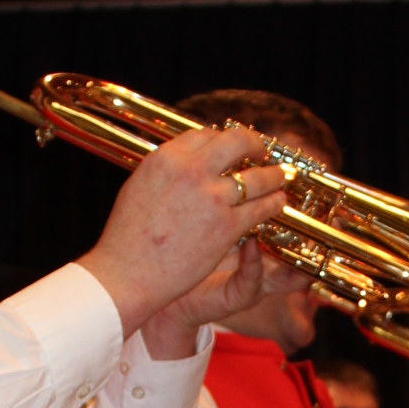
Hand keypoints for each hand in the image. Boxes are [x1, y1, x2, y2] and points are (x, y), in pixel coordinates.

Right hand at [78, 127, 286, 340]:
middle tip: (262, 152)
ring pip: (257, 176)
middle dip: (255, 144)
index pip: (204, 134)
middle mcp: (192, 171)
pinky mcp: (226, 226)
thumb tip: (183, 162)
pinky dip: (273, 203)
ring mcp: (212, 197)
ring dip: (274, 175)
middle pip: (237, 142)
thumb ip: (166, 170)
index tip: (231, 148)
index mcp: (167, 157)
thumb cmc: (127, 237)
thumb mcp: (139, 186)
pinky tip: (278, 203)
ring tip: (281, 177)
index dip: (222, 140)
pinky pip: (260, 208)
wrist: (128, 273)